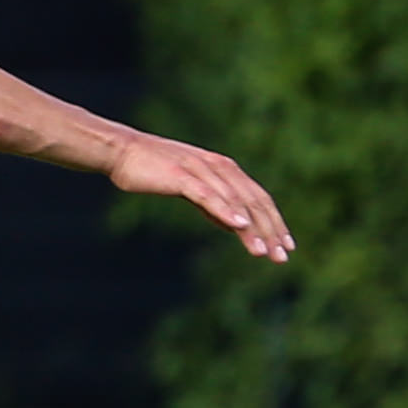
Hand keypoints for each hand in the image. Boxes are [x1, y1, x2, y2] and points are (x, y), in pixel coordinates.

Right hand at [105, 129, 294, 262]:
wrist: (121, 151)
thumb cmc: (152, 170)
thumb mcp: (190, 188)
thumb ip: (213, 205)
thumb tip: (234, 225)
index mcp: (224, 168)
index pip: (258, 198)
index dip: (275, 222)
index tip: (286, 245)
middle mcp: (219, 167)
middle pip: (253, 201)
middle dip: (271, 230)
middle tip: (282, 256)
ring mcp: (201, 170)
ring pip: (235, 202)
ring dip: (252, 228)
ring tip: (263, 251)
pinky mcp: (182, 176)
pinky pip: (208, 196)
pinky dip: (225, 211)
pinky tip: (238, 226)